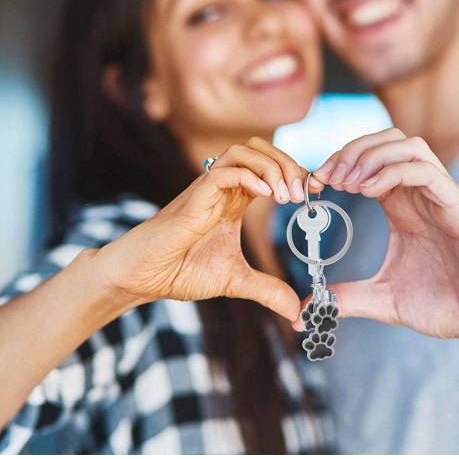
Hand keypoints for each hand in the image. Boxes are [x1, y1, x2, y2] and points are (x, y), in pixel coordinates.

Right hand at [96, 138, 322, 320]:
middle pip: (259, 148)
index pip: (270, 168)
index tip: (315, 193)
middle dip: (288, 163)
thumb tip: (295, 309)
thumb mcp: (236, 281)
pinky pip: (224, 172)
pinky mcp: (194, 199)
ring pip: (242, 150)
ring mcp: (207, 190)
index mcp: (233, 200)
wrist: (142, 277)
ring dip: (271, 166)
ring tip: (286, 194)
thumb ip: (267, 290)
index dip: (295, 173)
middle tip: (303, 194)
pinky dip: (250, 176)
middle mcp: (222, 188)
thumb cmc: (179, 271)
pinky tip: (267, 195)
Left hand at [310, 128, 458, 346]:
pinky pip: (426, 170)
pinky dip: (393, 171)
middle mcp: (421, 194)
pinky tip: (369, 191)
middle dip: (351, 150)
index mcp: (403, 207)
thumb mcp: (383, 300)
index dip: (339, 163)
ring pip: (408, 145)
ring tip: (348, 182)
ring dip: (371, 155)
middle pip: (387, 140)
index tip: (315, 183)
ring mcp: (442, 197)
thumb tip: (306, 311)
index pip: (370, 160)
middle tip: (329, 177)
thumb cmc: (446, 304)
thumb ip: (346, 299)